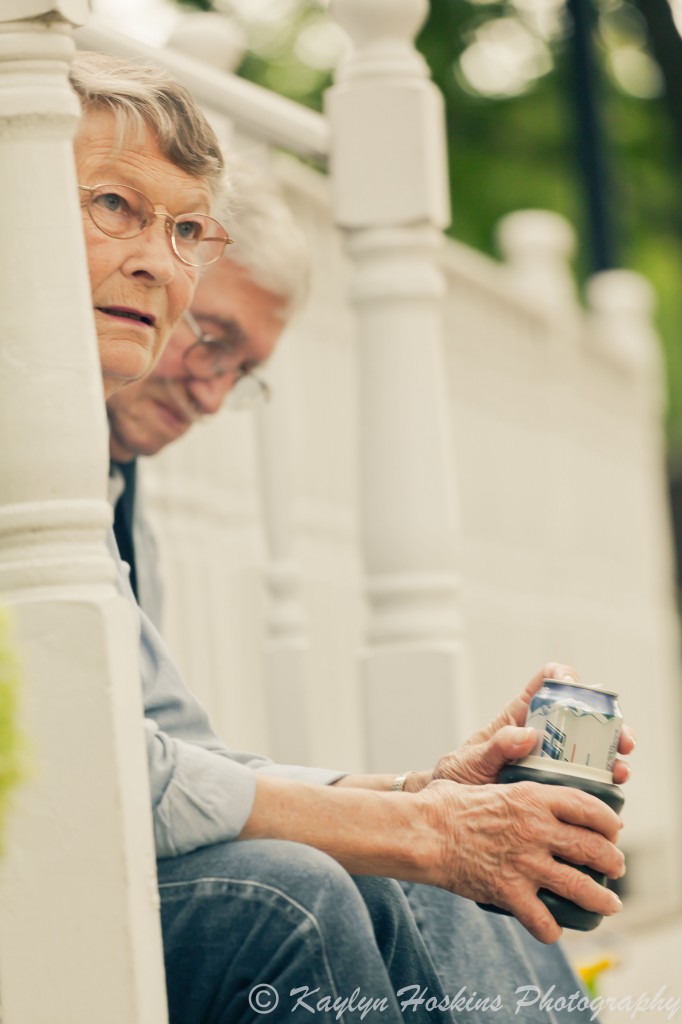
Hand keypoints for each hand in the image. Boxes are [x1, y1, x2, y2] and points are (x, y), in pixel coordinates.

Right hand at [419, 776, 624, 942]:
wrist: (423, 831)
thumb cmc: (447, 803)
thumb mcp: (485, 780)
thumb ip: (512, 788)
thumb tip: (514, 778)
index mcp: (532, 798)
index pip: (587, 807)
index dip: (608, 820)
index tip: (613, 828)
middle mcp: (536, 830)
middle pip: (593, 848)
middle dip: (612, 861)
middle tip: (615, 867)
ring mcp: (525, 863)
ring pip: (580, 887)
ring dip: (601, 899)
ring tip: (609, 904)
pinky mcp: (509, 892)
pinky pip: (543, 920)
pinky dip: (552, 929)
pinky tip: (553, 929)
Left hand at [428, 662, 633, 788]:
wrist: (457, 817)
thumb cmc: (460, 779)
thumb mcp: (472, 761)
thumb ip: (495, 746)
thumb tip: (527, 734)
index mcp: (519, 717)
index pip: (545, 684)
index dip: (563, 676)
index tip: (573, 685)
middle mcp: (543, 736)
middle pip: (583, 718)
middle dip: (608, 724)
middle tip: (621, 741)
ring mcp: (553, 762)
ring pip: (592, 751)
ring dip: (613, 757)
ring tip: (620, 772)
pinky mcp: (558, 787)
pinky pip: (587, 783)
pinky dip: (605, 787)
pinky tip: (613, 796)